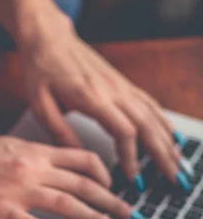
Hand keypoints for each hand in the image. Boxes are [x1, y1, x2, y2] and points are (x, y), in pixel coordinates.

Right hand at [0, 135, 145, 218]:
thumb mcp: (10, 148)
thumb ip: (36, 158)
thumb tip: (57, 170)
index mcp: (36, 151)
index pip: (84, 159)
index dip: (107, 175)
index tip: (116, 189)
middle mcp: (33, 167)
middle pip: (86, 184)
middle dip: (115, 202)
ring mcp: (19, 189)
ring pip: (68, 203)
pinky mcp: (1, 209)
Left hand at [18, 14, 186, 190]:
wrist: (49, 38)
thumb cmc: (40, 71)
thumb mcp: (39, 105)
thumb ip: (59, 132)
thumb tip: (81, 158)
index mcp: (92, 97)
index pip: (123, 130)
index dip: (132, 157)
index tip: (134, 180)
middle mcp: (113, 90)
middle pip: (147, 125)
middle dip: (162, 155)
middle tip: (174, 179)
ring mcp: (121, 86)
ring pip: (153, 116)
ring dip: (168, 141)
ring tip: (178, 165)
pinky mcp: (123, 84)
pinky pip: (150, 105)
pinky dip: (164, 123)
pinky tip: (172, 139)